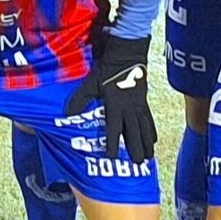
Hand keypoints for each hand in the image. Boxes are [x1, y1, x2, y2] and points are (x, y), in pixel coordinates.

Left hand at [64, 34, 155, 162]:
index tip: (112, 157)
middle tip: (138, 163)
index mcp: (115, 105)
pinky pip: (149, 120)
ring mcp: (139, 106)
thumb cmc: (106, 70)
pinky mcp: (144, 102)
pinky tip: (153, 140)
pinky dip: (151, 131)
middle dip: (136, 148)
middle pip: (133, 132)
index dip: (113, 143)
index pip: (113, 128)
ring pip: (144, 128)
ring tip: (148, 158)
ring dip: (146, 143)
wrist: (127, 56)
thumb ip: (79, 99)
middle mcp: (129, 108)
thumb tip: (67, 114)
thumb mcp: (90, 83)